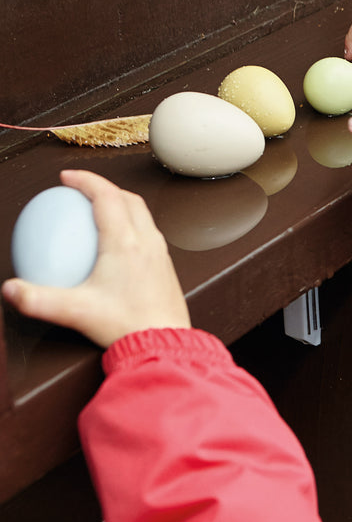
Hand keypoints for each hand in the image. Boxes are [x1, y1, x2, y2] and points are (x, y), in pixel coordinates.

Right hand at [2, 170, 189, 347]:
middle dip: (105, 187)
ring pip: (143, 215)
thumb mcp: (75, 311)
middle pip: (129, 199)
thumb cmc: (126, 325)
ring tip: (99, 211)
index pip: (107, 197)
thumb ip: (37, 299)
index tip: (68, 177)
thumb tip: (10, 289)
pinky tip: (115, 245)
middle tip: (82, 190)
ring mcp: (160, 254)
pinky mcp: (166, 267)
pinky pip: (149, 234)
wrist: (164, 343)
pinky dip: (131, 226)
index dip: (86, 180)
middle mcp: (148, 242)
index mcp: (126, 243)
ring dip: (121, 204)